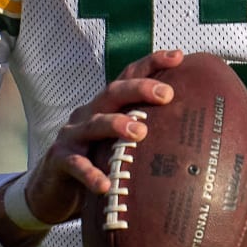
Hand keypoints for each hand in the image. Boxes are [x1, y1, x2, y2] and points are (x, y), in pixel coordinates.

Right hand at [0, 49, 182, 237]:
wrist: (51, 190)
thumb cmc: (96, 162)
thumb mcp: (118, 144)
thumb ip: (146, 136)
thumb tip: (195, 139)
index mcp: (107, 106)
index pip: (129, 77)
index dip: (152, 64)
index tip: (179, 56)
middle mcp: (89, 113)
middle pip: (113, 92)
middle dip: (140, 89)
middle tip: (167, 94)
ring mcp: (72, 135)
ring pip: (95, 124)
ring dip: (117, 124)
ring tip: (140, 132)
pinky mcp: (59, 160)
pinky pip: (77, 165)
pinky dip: (90, 173)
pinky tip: (105, 184)